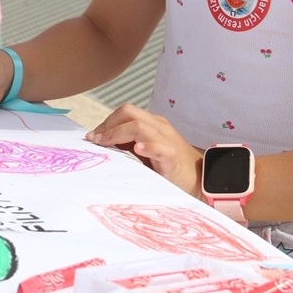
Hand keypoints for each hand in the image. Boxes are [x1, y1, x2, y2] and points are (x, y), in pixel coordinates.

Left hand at [86, 104, 202, 195]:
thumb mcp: (146, 150)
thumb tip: (100, 141)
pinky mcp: (173, 158)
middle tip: (96, 141)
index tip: (92, 137)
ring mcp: (167, 140)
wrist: (200, 180)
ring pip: (140, 126)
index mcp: (152, 123)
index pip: (125, 112)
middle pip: (129, 112)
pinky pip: (161, 148)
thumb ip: (128, 143)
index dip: (106, 122)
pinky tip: (138, 150)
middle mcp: (159, 127)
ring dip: (118, 134)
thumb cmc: (168, 166)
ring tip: (105, 144)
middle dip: (108, 125)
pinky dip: (148, 147)